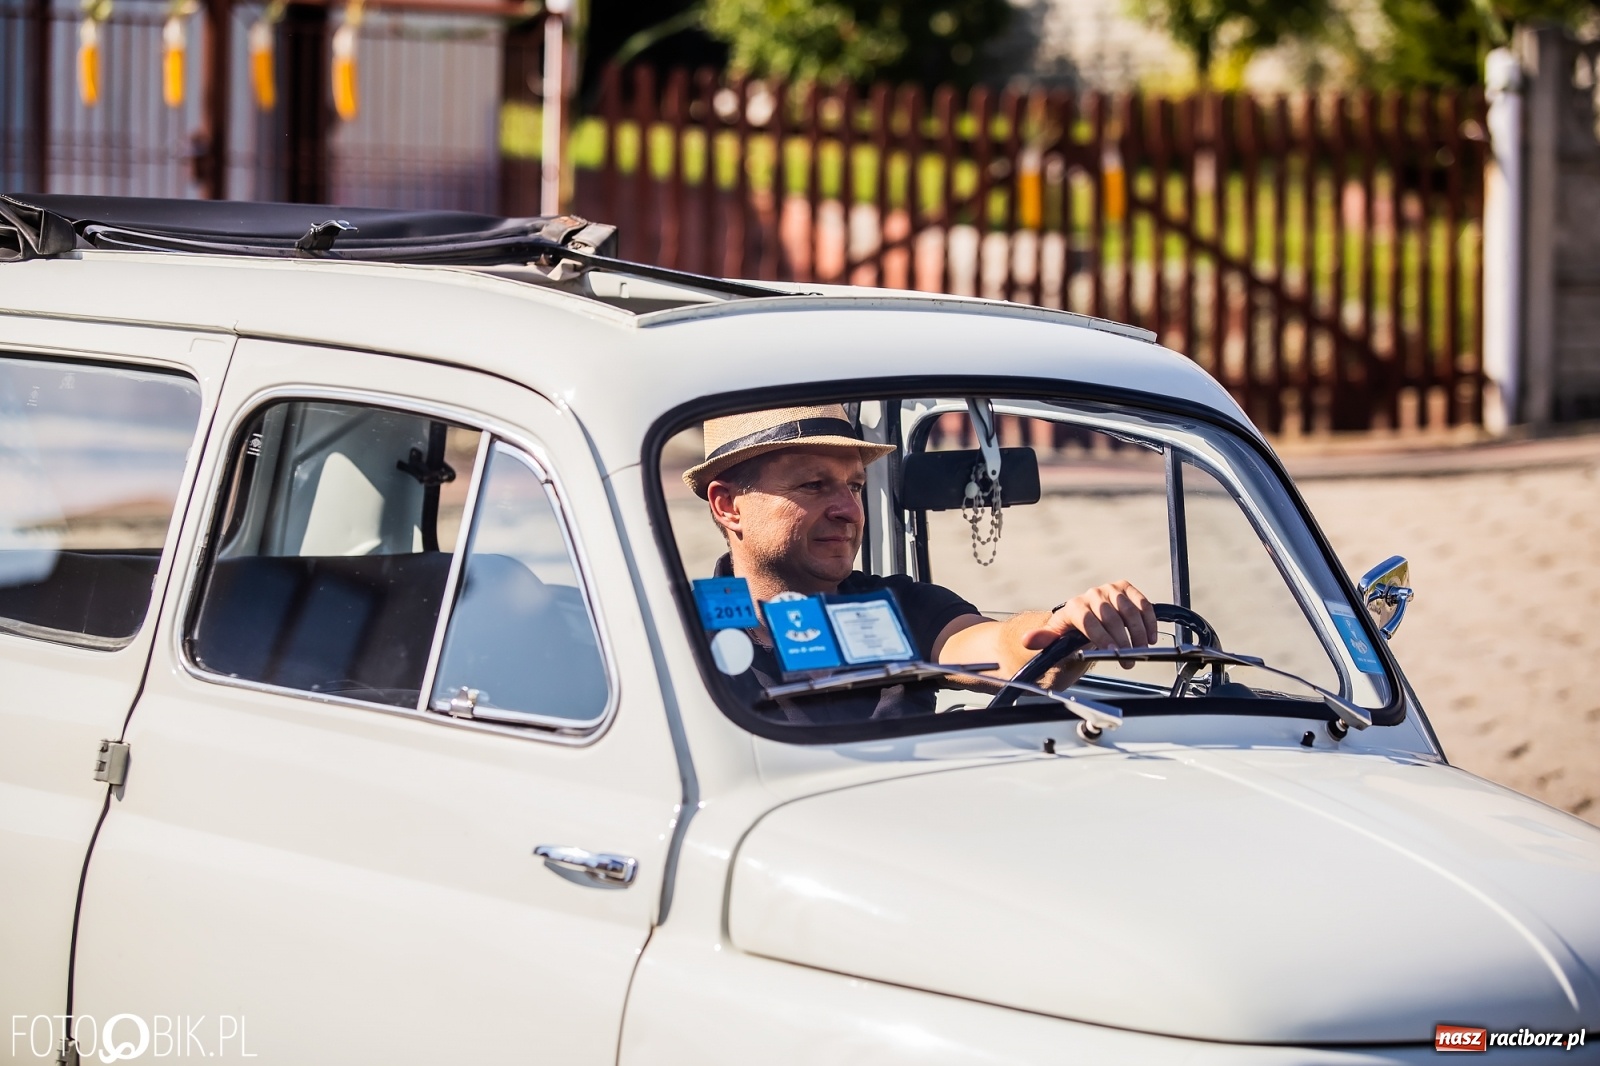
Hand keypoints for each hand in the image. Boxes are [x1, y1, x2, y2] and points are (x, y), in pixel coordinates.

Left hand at [1023, 580, 1157, 657]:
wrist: (1081, 617)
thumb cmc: (1069, 630)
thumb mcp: (1055, 638)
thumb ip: (1044, 639)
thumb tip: (1027, 640)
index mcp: (1074, 606)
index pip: (1088, 620)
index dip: (1101, 636)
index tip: (1112, 651)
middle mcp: (1092, 594)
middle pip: (1111, 617)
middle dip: (1122, 640)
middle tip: (1128, 660)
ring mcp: (1110, 590)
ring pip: (1129, 611)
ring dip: (1138, 633)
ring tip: (1140, 651)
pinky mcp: (1125, 588)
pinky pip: (1142, 603)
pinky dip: (1149, 620)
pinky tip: (1150, 637)